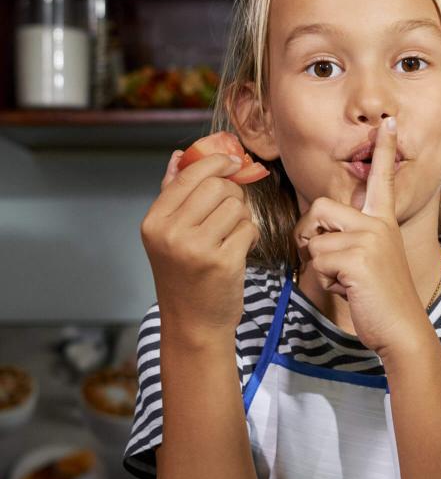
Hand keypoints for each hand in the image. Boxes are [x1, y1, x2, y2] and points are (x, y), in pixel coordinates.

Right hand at [140, 149, 259, 343]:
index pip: (188, 175)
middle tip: (231, 208)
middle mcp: (171, 233)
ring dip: (242, 216)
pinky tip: (238, 250)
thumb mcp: (166, 235)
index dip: (215, 162)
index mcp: (154, 222)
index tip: (231, 161)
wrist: (193, 323)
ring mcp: (197, 248)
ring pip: (236, 206)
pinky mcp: (224, 262)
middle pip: (217, 186)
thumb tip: (179, 155)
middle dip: (232, 192)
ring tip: (231, 234)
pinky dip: (249, 236)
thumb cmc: (183, 275)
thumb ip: (172, 193)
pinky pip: (249, 228)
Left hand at [293, 117, 427, 356]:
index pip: (382, 178)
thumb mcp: (369, 259)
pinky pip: (319, 261)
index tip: (388, 122)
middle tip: (327, 260)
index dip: (383, 149)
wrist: (402, 329)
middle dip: (311, 234)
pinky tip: (350, 290)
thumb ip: (349, 239)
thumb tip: (315, 237)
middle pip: (320, 207)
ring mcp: (370, 238)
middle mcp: (378, 223)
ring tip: (347, 280)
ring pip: (315, 240)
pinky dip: (326, 281)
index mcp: (383, 220)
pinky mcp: (358, 257)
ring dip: (321, 266)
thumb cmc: (381, 299)